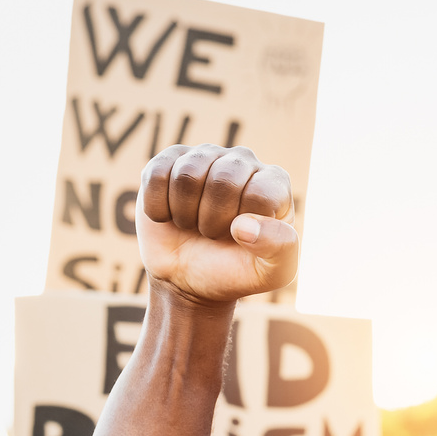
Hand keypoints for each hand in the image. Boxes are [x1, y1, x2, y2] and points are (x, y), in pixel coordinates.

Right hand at [137, 144, 297, 304]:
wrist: (189, 279)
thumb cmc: (236, 271)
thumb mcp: (273, 272)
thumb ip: (280, 247)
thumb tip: (244, 225)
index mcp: (274, 183)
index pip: (259, 194)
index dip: (244, 227)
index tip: (241, 240)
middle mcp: (242, 161)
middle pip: (222, 180)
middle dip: (212, 221)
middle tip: (212, 234)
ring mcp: (205, 156)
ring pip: (187, 175)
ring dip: (184, 214)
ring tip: (193, 224)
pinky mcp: (169, 160)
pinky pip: (157, 174)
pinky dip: (158, 207)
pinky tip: (170, 215)